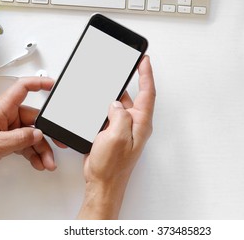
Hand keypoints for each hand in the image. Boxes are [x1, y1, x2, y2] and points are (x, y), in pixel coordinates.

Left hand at [0, 77, 55, 170]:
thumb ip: (21, 139)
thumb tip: (38, 135)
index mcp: (4, 107)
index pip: (24, 87)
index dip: (40, 83)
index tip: (54, 85)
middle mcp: (7, 114)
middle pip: (34, 120)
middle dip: (47, 135)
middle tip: (59, 143)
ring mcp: (7, 126)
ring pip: (31, 135)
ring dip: (40, 149)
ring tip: (47, 162)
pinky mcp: (5, 136)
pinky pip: (23, 142)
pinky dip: (31, 152)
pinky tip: (37, 161)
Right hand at [78, 56, 155, 218]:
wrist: (102, 182)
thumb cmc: (112, 166)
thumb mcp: (117, 136)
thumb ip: (119, 115)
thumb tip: (115, 104)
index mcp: (141, 123)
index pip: (148, 92)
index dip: (146, 74)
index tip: (144, 60)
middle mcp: (134, 124)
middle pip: (133, 97)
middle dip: (126, 83)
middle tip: (122, 68)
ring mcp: (123, 129)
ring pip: (119, 105)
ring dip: (111, 97)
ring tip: (103, 89)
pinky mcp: (112, 133)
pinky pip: (109, 115)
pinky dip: (103, 108)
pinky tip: (96, 106)